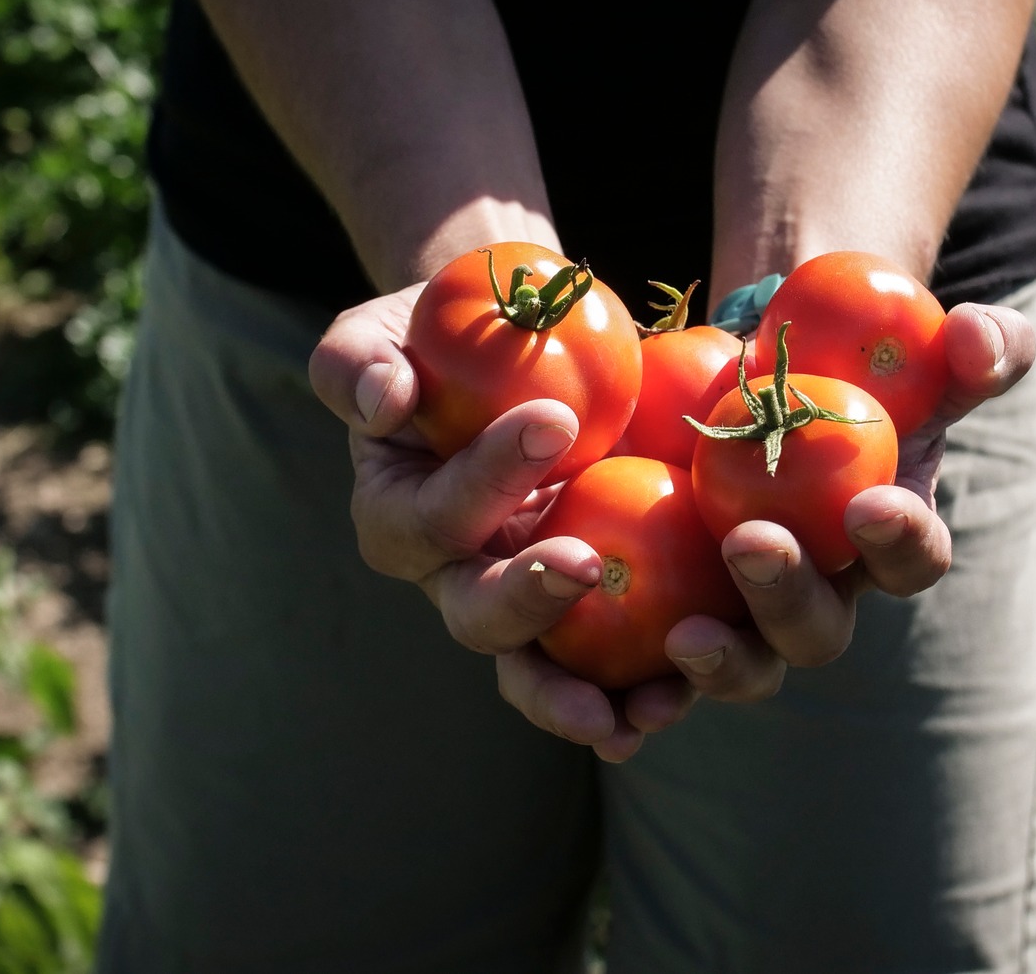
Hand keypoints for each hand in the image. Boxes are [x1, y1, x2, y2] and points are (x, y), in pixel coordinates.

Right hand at [309, 286, 697, 761]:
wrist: (516, 353)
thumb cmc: (440, 342)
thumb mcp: (384, 335)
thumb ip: (358, 361)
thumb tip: (384, 398)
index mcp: (401, 521)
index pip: (435, 515)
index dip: (484, 479)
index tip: (554, 419)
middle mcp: (460, 580)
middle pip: (480, 619)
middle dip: (526, 600)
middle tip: (580, 563)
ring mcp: (528, 604)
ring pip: (540, 673)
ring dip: (581, 696)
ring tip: (639, 701)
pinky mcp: (593, 610)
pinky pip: (615, 669)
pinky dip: (645, 691)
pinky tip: (677, 696)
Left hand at [661, 301, 1035, 696]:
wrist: (752, 375)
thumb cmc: (850, 362)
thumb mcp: (916, 345)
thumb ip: (976, 345)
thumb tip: (975, 337)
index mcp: (886, 543)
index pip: (912, 558)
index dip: (901, 540)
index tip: (870, 503)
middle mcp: (818, 596)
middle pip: (817, 630)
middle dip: (788, 596)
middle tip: (751, 542)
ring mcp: (743, 614)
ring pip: (745, 666)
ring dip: (721, 661)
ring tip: (685, 635)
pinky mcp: (669, 613)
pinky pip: (654, 666)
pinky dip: (638, 685)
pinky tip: (606, 688)